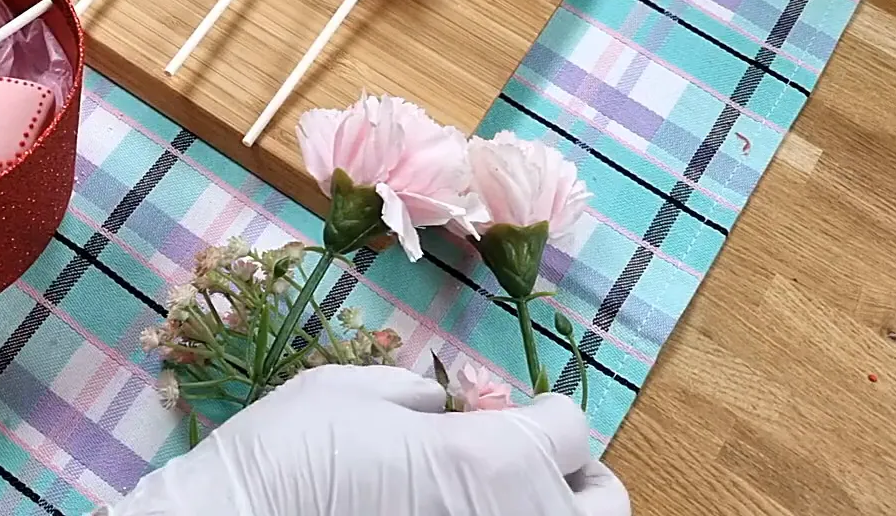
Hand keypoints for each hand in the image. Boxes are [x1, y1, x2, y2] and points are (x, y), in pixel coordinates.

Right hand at [107, 365, 628, 515]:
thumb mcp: (352, 392)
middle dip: (581, 479)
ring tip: (512, 501)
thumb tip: (442, 410)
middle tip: (543, 467)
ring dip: (552, 515)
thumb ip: (416, 397)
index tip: (532, 411)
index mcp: (495, 460)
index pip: (571, 432)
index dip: (551, 414)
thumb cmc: (291, 453)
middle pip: (604, 506)